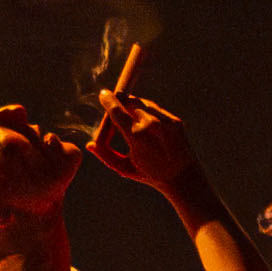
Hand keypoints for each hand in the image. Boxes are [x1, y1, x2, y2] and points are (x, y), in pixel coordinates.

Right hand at [85, 92, 201, 195]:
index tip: (103, 93)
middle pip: (130, 102)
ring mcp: (165, 121)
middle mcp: (152, 125)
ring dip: (134, 106)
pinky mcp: (175, 120)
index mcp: (136, 137)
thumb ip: (105, 154)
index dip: (108, 100)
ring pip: (144, 103)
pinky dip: (147, 112)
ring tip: (130, 118)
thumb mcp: (124, 168)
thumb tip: (89, 144)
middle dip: (121, 102)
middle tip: (115, 108)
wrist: (182, 176)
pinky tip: (146, 124)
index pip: (117, 111)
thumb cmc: (149, 174)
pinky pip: (156, 109)